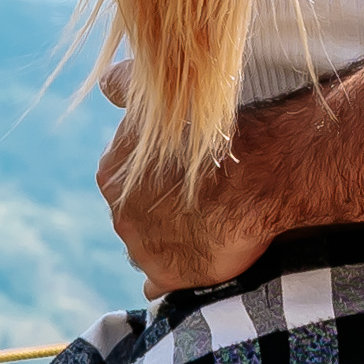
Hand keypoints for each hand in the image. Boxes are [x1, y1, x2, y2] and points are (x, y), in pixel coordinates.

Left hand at [100, 75, 284, 293]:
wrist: (258, 171)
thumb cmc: (215, 130)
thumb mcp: (162, 98)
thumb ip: (126, 87)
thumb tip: (105, 79)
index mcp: (111, 173)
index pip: (123, 179)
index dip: (152, 177)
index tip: (179, 172)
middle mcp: (117, 214)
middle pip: (134, 214)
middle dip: (159, 209)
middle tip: (195, 200)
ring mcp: (141, 249)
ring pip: (147, 247)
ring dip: (169, 240)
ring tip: (203, 229)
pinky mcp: (169, 276)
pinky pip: (158, 284)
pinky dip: (174, 275)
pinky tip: (197, 261)